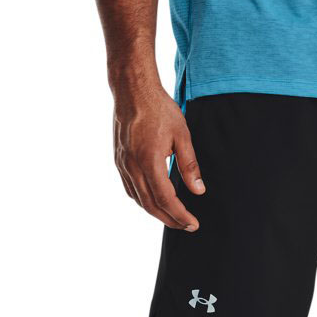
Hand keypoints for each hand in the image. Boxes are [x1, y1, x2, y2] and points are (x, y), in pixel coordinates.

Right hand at [112, 81, 204, 229]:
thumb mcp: (182, 135)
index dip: (180, 215)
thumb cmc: (159, 108)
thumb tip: (198, 191)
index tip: (193, 224)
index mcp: (149, 160)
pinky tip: (154, 203)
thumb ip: (190, 166)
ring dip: (156, 213)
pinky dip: (143, 201)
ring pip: (138, 200)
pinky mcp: (118, 161)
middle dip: (170, 219)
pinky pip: (130, 189)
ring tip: (173, 218)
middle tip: (186, 226)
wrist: (132, 90)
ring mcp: (122, 164)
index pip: (166, 199)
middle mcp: (132, 166)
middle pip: (151, 205)